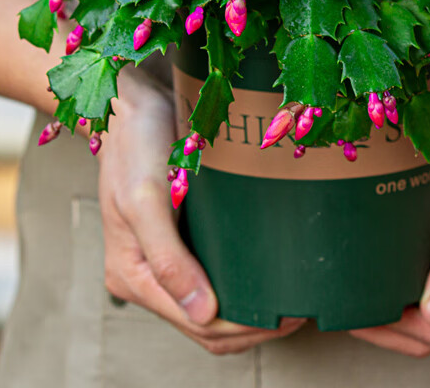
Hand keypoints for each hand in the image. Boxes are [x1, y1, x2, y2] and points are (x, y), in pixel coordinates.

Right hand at [99, 71, 305, 353]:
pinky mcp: (178, 238)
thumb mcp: (146, 198)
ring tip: (288, 300)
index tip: (285, 317)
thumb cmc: (135, 142)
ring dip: (247, 311)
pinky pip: (211, 276)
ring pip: (209, 307)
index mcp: (132, 272)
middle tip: (297, 312)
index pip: (195, 323)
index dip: (242, 327)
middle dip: (250, 326)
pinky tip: (266, 275)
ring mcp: (163, 257)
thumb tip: (203, 313)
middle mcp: (146, 273)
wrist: (132, 103)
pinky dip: (238, 285)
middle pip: (204, 324)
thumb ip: (168, 259)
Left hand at [350, 118, 429, 356]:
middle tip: (342, 303)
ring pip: (424, 293)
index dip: (392, 331)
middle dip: (386, 322)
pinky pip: (423, 263)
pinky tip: (371, 256)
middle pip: (429, 320)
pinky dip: (396, 269)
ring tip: (352, 284)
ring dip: (390, 298)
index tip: (352, 315)